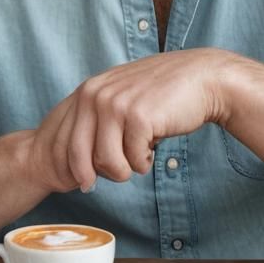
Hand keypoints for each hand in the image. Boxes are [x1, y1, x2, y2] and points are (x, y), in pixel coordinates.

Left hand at [26, 49, 232, 193]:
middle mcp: (95, 95)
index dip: (68, 168)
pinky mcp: (139, 117)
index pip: (61, 138)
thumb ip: (96, 121)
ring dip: (124, 169)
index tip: (79, 184)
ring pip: (106, 162)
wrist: (202, 78)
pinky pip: (133, 160)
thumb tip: (75, 166)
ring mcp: (116, 104)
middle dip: (92, 176)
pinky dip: (144, 162)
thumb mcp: (119, 98)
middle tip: (110, 179)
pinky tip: (153, 147)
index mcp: (87, 91)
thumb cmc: (160, 95)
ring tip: (138, 156)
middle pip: (77, 155)